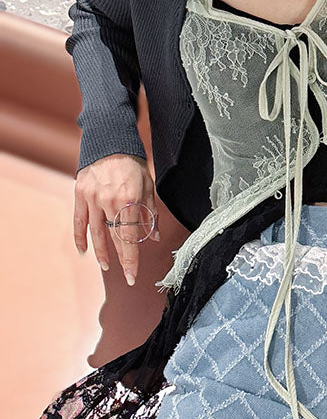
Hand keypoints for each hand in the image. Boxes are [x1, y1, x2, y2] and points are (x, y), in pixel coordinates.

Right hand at [74, 154, 160, 286]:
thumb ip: (151, 214)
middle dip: (121, 259)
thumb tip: (154, 237)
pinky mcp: (80, 194)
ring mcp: (92, 198)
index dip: (131, 258)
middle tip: (125, 276)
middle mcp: (109, 201)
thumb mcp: (149, 187)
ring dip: (101, 252)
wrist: (111, 142)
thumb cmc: (133, 165)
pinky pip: (79, 221)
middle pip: (114, 238)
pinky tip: (83, 250)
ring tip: (106, 266)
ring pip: (96, 233)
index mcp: (129, 199)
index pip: (130, 237)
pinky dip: (80, 237)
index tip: (133, 275)